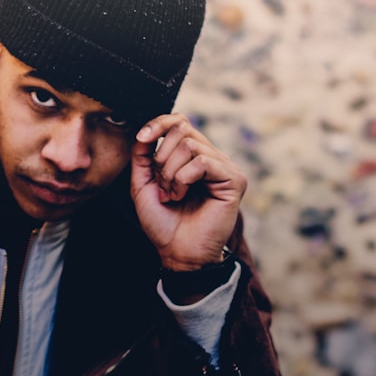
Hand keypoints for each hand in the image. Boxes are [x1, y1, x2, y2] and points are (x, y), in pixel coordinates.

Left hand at [130, 114, 246, 271]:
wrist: (177, 253)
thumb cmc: (162, 222)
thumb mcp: (143, 184)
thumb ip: (141, 156)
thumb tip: (144, 131)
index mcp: (192, 156)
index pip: (180, 122)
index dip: (159, 123)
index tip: (142, 138)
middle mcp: (211, 158)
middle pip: (183, 129)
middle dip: (161, 156)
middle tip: (161, 184)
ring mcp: (225, 167)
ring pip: (190, 145)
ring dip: (171, 172)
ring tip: (171, 194)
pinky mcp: (234, 180)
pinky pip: (203, 162)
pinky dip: (184, 178)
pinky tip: (182, 195)